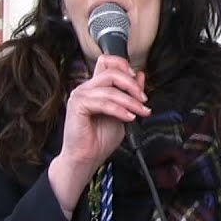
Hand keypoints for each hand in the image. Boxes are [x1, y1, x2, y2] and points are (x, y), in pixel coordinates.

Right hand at [48, 55, 148, 215]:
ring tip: (140, 112)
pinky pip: (104, 102)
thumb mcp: (123, 113)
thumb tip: (141, 76)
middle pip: (111, 71)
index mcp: (95, 87)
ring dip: (130, 101)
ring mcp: (80, 95)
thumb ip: (130, 95)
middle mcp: (86, 88)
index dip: (124, 66)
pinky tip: (128, 118)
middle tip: (143, 99)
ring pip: (110, 87)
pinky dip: (120, 110)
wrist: (87, 158)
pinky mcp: (77, 105)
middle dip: (132, 85)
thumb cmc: (100, 139)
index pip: (107, 62)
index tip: (138, 80)